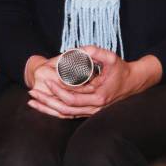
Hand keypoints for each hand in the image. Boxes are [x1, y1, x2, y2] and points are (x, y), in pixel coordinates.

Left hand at [28, 46, 161, 118]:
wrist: (134, 82)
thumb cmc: (121, 69)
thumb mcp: (110, 56)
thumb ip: (93, 51)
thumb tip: (75, 50)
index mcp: (98, 97)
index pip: (72, 97)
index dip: (58, 90)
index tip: (46, 79)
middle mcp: (94, 108)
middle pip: (65, 109)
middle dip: (47, 101)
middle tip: (32, 93)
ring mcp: (91, 111)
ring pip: (65, 114)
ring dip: (48, 108)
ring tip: (32, 101)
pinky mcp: (88, 110)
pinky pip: (69, 114)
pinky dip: (55, 110)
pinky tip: (44, 106)